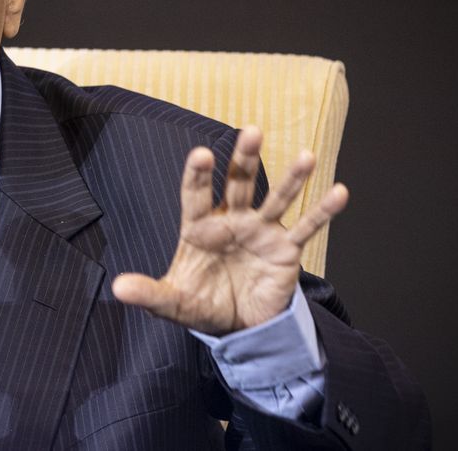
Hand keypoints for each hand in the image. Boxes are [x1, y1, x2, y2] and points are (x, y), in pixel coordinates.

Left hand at [111, 126, 347, 334]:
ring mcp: (260, 231)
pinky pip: (306, 228)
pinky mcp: (285, 249)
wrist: (238, 327)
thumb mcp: (172, 302)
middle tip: (251, 132)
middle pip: (238, 183)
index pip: (196, 195)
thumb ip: (149, 293)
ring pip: (276, 198)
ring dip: (291, 177)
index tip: (200, 153)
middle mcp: (231, 221)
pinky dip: (322, 212)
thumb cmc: (202, 304)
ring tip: (307, 156)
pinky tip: (339, 192)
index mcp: (199, 227)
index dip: (198, 175)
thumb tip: (118, 288)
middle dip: (244, 159)